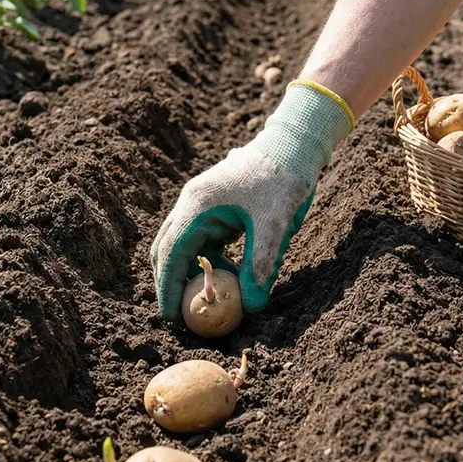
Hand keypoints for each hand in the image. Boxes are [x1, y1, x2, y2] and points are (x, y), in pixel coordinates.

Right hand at [151, 81, 354, 318]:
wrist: (294, 144)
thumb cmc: (283, 180)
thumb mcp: (274, 226)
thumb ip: (261, 265)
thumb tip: (252, 307)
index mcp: (198, 206)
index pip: (171, 254)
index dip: (168, 287)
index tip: (171, 317)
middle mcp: (192, 203)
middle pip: (167, 248)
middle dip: (171, 282)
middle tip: (182, 314)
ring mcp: (201, 202)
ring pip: (184, 244)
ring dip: (193, 271)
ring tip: (210, 297)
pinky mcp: (215, 205)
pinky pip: (202, 238)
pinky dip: (209, 259)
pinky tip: (230, 273)